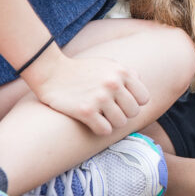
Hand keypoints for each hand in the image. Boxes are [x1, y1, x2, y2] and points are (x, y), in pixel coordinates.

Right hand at [27, 53, 149, 135]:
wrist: (50, 72)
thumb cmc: (82, 70)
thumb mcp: (108, 64)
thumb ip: (127, 73)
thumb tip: (142, 84)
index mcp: (122, 72)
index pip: (144, 99)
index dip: (134, 103)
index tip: (123, 104)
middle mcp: (113, 84)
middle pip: (133, 112)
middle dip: (123, 114)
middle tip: (111, 112)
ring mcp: (100, 97)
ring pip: (121, 123)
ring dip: (112, 123)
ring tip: (102, 117)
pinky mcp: (85, 110)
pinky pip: (105, 130)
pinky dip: (100, 129)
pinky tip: (93, 123)